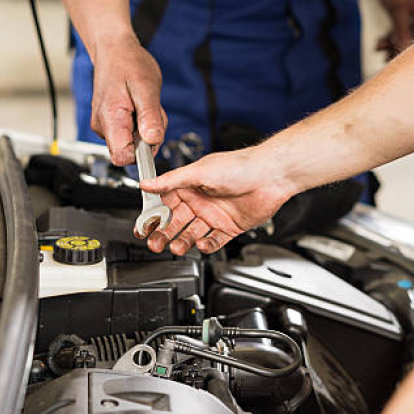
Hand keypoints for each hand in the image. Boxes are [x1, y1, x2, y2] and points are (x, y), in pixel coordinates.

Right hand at [91, 33, 166, 164]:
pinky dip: (140, 125)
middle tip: (150, 112)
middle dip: (146, 139)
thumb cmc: (128, 63)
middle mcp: (102, 127)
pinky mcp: (109, 124)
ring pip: (131, 144)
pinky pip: (129, 135)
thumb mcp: (146, 88)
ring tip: (144, 106)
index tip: (150, 136)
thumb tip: (153, 141)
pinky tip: (138, 107)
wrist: (114, 49)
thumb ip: (150, 117)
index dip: (140, 154)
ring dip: (145, 130)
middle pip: (129, 153)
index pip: (122, 157)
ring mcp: (104, 126)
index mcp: (110, 119)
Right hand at [140, 148, 292, 254]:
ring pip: (193, 234)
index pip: (165, 204)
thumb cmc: (239, 166)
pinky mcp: (230, 227)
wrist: (270, 176)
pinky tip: (201, 245)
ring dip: (183, 242)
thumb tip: (146, 183)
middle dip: (164, 234)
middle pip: (176, 223)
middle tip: (155, 244)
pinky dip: (206, 245)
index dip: (154, 217)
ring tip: (176, 247)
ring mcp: (215, 215)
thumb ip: (171, 181)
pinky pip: (214, 241)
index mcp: (190, 186)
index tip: (143, 228)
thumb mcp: (199, 172)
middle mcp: (201, 201)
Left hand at [370, 0, 413, 57]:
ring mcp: (411, 10)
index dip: (407, 50)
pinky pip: (397, 27)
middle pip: (411, 37)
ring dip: (390, 42)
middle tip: (383, 58)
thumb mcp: (397, 10)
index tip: (393, 58)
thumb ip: (402, 31)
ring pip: (403, 33)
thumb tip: (404, 49)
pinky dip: (389, 34)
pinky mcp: (401, 9)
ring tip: (377, 47)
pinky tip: (378, 42)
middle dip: (397, 47)